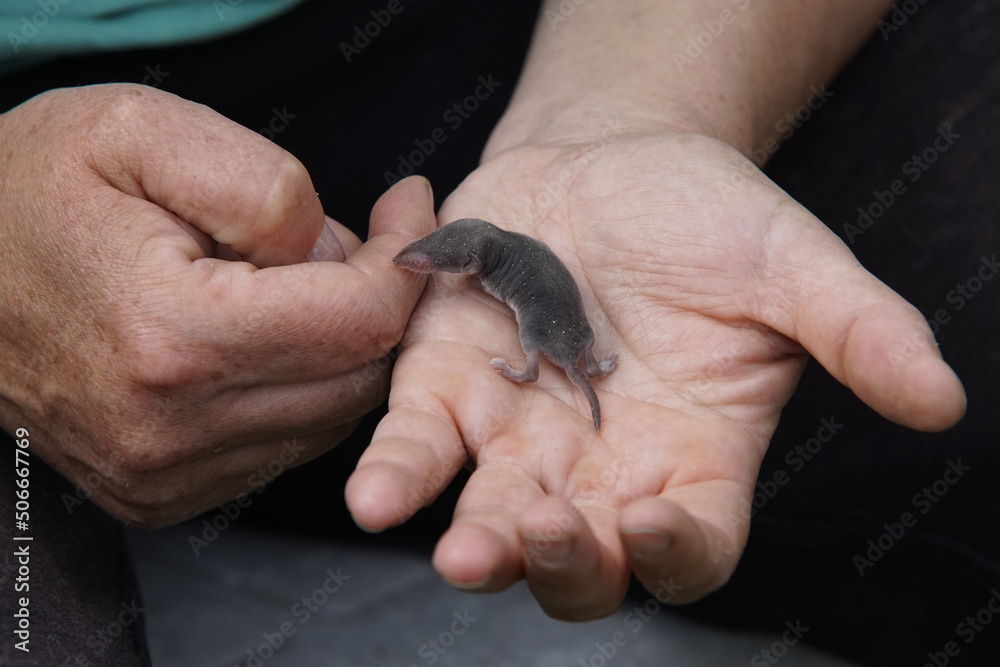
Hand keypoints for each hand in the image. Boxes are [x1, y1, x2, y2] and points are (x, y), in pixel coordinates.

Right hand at [0, 84, 434, 526]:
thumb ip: (263, 185)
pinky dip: (300, 390)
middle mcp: (171, 427)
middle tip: (356, 242)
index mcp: (173, 336)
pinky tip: (264, 337)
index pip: (360, 322)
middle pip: (358, 378)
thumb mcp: (145, 131)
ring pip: (329, 418)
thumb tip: (336, 257)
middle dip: (378, 304)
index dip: (404, 262)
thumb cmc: (38, 190)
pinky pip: (283, 446)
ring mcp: (164, 473)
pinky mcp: (161, 493)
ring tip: (292, 282)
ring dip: (339, 348)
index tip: (409, 210)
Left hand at [345, 130, 965, 618]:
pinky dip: (399, 475)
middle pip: (584, 559)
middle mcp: (602, 466)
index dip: (675, 550)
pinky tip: (378, 496)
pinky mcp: (449, 390)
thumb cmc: (703, 215)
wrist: (603, 159)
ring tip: (461, 549)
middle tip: (542, 539)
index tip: (655, 523)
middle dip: (561, 564)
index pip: (690, 542)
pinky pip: (419, 450)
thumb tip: (941, 400)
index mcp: (692, 453)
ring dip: (478, 543)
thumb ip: (858, 329)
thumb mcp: (790, 262)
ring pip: (494, 521)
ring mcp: (519, 436)